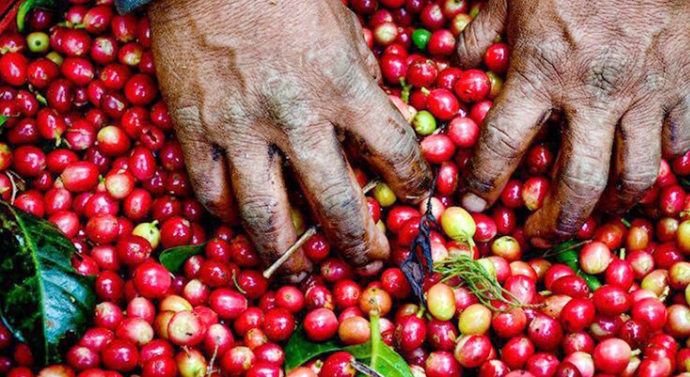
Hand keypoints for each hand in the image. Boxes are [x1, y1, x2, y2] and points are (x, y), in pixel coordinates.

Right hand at [148, 0, 430, 277]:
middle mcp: (295, 116)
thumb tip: (383, 130)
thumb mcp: (346, 32)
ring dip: (286, 254)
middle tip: (369, 260)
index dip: (414, 186)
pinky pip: (209, 191)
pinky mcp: (192, 126)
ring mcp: (239, 127)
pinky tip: (245, 224)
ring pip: (265, 215)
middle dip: (359, 243)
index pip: (395, 153)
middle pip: (334, 204)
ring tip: (298, 272)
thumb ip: (366, 85)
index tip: (417, 202)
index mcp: (343, 86)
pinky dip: (229, 216)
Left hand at [455, 0, 689, 242]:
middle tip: (545, 234)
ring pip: (637, 177)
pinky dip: (662, 160)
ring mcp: (644, 93)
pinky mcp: (683, 84)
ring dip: (616, 205)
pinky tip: (646, 162)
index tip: (476, 204)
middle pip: (578, 184)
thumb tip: (461, 61)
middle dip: (559, 222)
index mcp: (542, 70)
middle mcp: (594, 95)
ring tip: (600, 209)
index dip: (484, 182)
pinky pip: (677, 142)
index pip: (503, 145)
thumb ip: (483, 32)